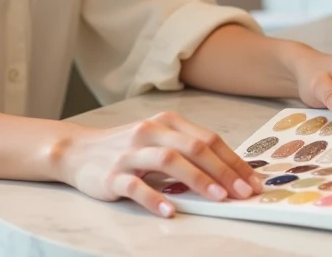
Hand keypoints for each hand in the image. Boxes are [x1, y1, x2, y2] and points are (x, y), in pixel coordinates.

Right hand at [54, 111, 264, 217]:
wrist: (78, 151)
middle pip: (193, 147)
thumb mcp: (158, 140)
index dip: (233, 160)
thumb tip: (229, 173)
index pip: (207, 139)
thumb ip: (187, 150)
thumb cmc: (125, 148)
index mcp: (166, 122)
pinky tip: (171, 210)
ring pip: (168, 161)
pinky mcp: (112, 174)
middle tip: (243, 192)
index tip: (253, 181)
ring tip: (218, 198)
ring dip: (197, 179)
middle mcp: (149, 132)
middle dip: (223, 170)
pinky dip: (155, 198)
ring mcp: (130, 153)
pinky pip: (136, 185)